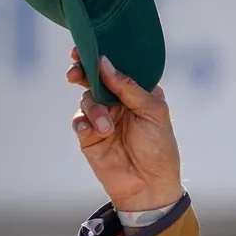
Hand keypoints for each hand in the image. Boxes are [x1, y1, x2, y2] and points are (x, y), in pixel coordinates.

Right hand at [67, 49, 184, 211]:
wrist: (149, 186)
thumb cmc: (159, 149)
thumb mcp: (153, 113)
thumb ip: (129, 87)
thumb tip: (104, 63)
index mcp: (137, 91)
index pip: (117, 67)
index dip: (102, 56)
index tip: (87, 48)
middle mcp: (119, 101)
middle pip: (95, 77)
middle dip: (83, 71)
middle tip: (76, 72)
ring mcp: (103, 117)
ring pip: (87, 98)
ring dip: (94, 110)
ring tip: (107, 129)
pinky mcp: (90, 135)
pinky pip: (79, 120)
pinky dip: (83, 122)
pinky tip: (92, 132)